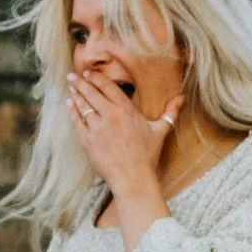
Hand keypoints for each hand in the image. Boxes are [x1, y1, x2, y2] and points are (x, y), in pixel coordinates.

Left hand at [65, 71, 179, 198]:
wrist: (133, 179)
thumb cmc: (147, 156)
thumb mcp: (160, 131)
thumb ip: (169, 113)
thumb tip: (181, 98)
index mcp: (127, 111)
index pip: (109, 87)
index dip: (97, 78)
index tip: (89, 73)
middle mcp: (111, 116)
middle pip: (92, 93)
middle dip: (81, 82)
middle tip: (72, 76)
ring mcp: (97, 129)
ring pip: (83, 106)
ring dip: (76, 94)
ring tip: (71, 87)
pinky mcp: (87, 141)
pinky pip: (77, 122)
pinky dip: (72, 111)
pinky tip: (70, 104)